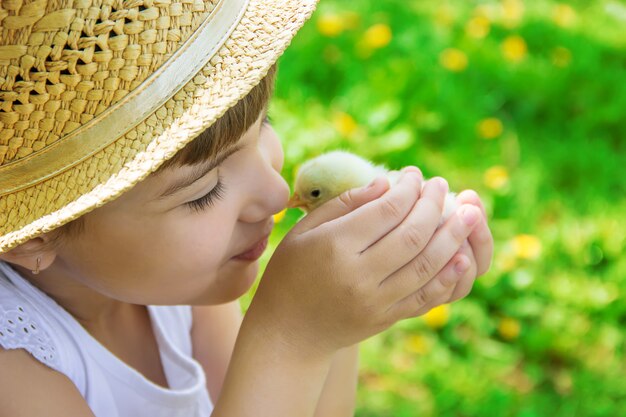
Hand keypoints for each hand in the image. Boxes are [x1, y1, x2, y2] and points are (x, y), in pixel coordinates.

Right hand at [246, 168, 480, 355]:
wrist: (288, 333)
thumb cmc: (290, 273)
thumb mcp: (303, 231)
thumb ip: (344, 204)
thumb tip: (385, 182)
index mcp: (335, 246)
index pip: (387, 210)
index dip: (408, 188)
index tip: (416, 174)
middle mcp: (359, 274)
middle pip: (412, 234)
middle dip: (434, 205)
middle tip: (442, 184)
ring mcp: (376, 301)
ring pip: (426, 264)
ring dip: (453, 236)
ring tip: (469, 214)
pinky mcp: (387, 319)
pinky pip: (426, 296)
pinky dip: (448, 275)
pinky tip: (462, 256)